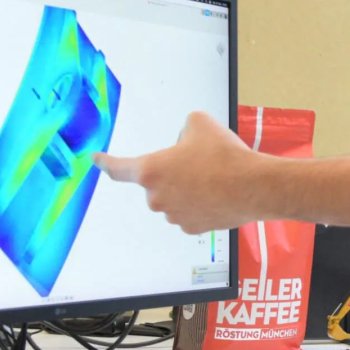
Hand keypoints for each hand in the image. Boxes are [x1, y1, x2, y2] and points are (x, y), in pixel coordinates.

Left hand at [94, 112, 259, 233]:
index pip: (118, 168)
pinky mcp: (191, 227)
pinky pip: (188, 212)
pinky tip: (218, 193)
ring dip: (186, 188)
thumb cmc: (225, 155)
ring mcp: (173, 215)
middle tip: (199, 162)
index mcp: (151, 170)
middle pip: (155, 182)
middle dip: (171, 172)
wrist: (254, 186)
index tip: (95, 159)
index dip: (105, 162)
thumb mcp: (200, 123)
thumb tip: (185, 140)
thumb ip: (183, 128)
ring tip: (215, 177)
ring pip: (173, 198)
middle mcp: (156, 197)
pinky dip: (199, 203)